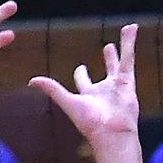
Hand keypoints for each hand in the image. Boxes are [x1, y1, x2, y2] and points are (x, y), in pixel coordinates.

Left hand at [28, 25, 138, 147]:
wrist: (111, 133)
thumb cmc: (89, 122)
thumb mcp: (67, 102)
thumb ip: (52, 89)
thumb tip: (31, 81)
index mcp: (89, 96)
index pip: (83, 82)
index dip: (81, 75)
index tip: (80, 68)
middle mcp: (105, 90)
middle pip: (107, 70)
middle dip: (109, 59)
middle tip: (108, 48)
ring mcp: (118, 86)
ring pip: (121, 60)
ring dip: (124, 45)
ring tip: (128, 30)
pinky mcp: (129, 82)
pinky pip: (129, 58)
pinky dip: (130, 43)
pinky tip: (131, 29)